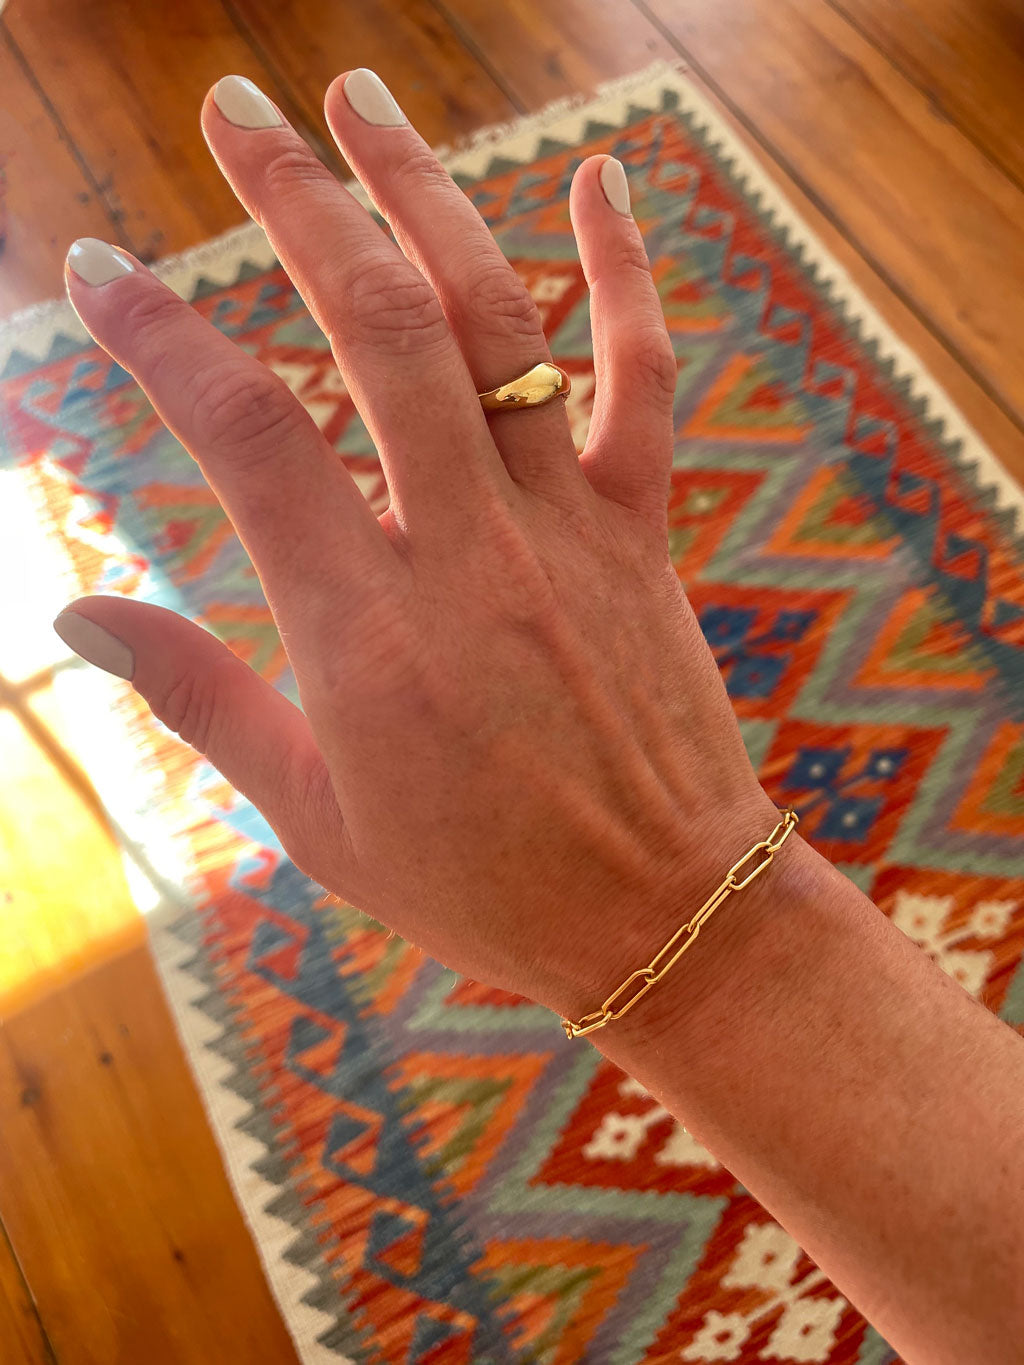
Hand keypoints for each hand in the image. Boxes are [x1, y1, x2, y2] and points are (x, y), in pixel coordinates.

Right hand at [59, 70, 774, 1018]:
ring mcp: (563, 526)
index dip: (158, 334)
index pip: (242, 432)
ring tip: (357, 101)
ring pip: (494, 322)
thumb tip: (71, 621)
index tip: (100, 271)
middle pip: (374, 325)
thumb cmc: (480, 882)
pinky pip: (640, 378)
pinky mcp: (640, 529)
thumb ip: (199, 699)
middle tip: (236, 111)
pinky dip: (623, 273)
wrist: (663, 913)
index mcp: (363, 626)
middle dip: (294, 200)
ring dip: (422, 196)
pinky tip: (594, 179)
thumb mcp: (315, 816)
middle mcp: (464, 548)